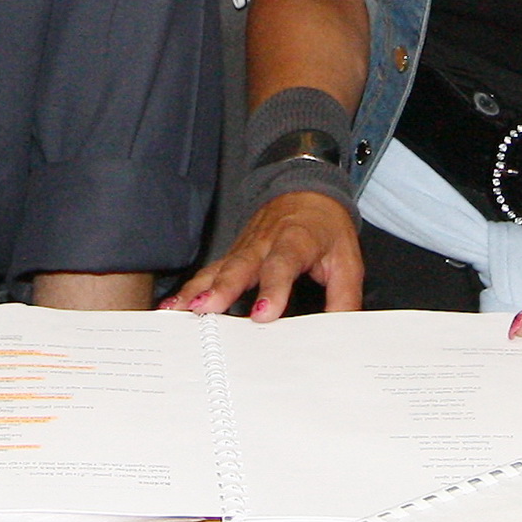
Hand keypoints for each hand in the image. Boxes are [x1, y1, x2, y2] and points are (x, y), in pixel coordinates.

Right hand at [170, 190, 362, 317]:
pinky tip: (173, 305)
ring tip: (180, 310)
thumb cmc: (325, 228)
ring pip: (219, 269)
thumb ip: (344, 297)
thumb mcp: (347, 260)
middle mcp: (265, 243)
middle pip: (241, 266)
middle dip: (222, 288)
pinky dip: (190, 288)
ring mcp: (244, 248)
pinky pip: (209, 272)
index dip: (273, 289)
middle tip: (206, 308)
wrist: (306, 190)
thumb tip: (341, 331)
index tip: (263, 314)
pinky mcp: (233, 255)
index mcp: (296, 241)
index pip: (282, 265)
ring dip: (198, 289)